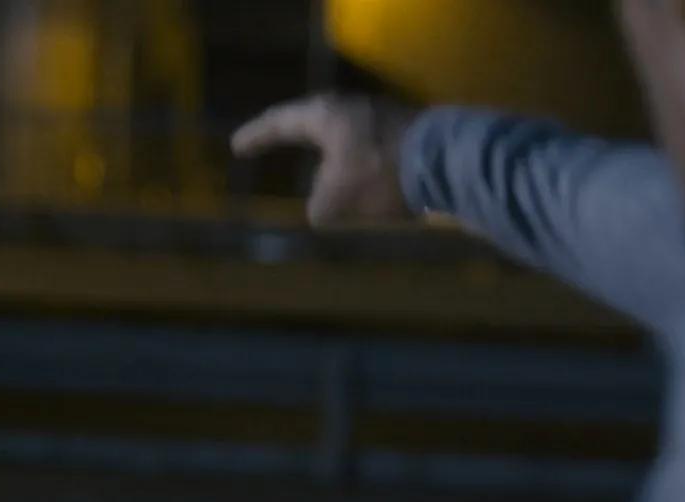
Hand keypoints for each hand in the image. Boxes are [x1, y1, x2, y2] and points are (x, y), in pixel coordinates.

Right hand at [231, 93, 420, 226]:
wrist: (447, 164)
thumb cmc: (380, 174)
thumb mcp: (338, 199)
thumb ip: (319, 205)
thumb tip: (320, 209)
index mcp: (326, 115)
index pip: (281, 122)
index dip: (257, 135)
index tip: (238, 146)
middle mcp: (352, 109)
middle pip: (313, 122)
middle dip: (295, 138)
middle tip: (275, 143)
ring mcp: (382, 117)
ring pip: (343, 138)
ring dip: (328, 159)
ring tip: (320, 182)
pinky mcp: (406, 134)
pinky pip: (367, 149)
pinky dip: (353, 167)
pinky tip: (357, 186)